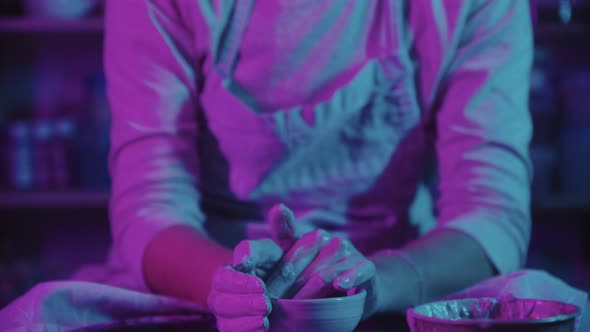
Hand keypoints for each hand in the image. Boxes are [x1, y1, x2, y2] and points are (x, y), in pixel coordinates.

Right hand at [208, 238, 282, 331]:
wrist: (274, 282)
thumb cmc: (267, 264)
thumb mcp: (265, 251)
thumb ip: (253, 250)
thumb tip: (243, 261)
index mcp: (224, 276)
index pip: (222, 280)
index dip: (240, 284)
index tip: (261, 285)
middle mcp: (220, 297)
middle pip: (221, 305)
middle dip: (245, 305)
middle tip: (266, 303)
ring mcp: (226, 317)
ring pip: (226, 325)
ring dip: (246, 323)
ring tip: (264, 318)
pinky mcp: (236, 329)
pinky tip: (263, 328)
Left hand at [265, 204, 382, 318]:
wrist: (359, 287)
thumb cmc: (317, 278)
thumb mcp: (292, 270)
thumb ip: (272, 260)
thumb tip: (253, 246)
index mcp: (302, 238)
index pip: (287, 229)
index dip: (281, 219)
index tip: (278, 209)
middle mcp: (324, 239)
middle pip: (297, 263)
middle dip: (282, 286)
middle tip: (269, 304)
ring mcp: (346, 251)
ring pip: (323, 274)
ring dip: (308, 295)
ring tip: (296, 310)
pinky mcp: (365, 266)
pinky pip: (357, 271)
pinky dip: (349, 278)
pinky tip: (340, 285)